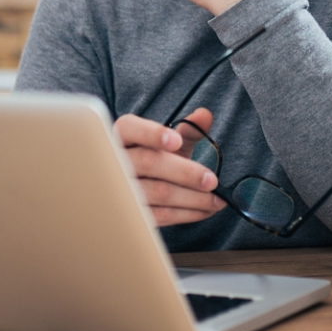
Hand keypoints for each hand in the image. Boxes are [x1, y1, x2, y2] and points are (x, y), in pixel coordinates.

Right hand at [114, 108, 226, 226]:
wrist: (138, 189)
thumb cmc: (154, 158)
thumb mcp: (168, 142)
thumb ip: (188, 128)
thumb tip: (205, 115)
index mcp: (123, 135)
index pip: (130, 128)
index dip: (152, 134)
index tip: (176, 140)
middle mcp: (116, 160)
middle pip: (149, 162)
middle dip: (185, 172)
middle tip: (211, 180)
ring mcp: (120, 189)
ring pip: (157, 192)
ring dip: (192, 198)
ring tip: (216, 200)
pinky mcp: (130, 213)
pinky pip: (160, 215)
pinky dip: (187, 213)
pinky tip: (205, 210)